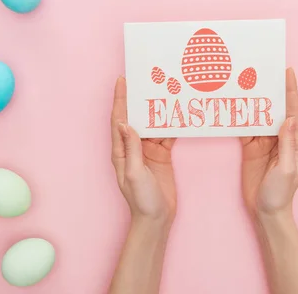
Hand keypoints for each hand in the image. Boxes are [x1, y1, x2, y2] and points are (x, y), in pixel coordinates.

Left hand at [110, 77, 176, 224]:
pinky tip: (178, 113)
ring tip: (164, 91)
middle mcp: (133, 147)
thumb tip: (125, 123)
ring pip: (153, 124)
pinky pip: (166, 135)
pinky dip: (171, 125)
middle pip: (135, 117)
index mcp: (121, 151)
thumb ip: (132, 148)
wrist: (157, 218)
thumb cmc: (141, 200)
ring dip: (157, 109)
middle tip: (146, 79)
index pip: (119, 120)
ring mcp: (148, 150)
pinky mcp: (161, 155)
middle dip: (139, 99)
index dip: (119, 99)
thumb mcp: (135, 173)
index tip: (122, 81)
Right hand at [241, 68, 297, 217]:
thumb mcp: (287, 169)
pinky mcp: (251, 148)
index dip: (291, 91)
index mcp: (293, 141)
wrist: (266, 212)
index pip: (293, 111)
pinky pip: (246, 128)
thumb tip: (288, 118)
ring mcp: (265, 142)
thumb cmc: (281, 193)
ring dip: (255, 99)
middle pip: (276, 108)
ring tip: (248, 81)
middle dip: (273, 89)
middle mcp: (280, 138)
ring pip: (260, 115)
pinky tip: (235, 104)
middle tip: (265, 69)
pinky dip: (241, 116)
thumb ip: (287, 144)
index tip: (288, 72)